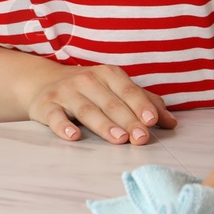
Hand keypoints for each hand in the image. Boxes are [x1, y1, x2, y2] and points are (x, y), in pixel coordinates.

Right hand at [25, 64, 177, 144]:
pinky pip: (55, 116)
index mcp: (108, 74)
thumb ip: (144, 103)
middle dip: (127, 120)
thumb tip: (172, 123)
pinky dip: (63, 126)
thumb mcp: (115, 89)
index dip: (140, 105)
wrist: (42, 82)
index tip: (152, 121)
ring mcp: (65, 92)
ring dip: (103, 125)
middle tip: (141, 138)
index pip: (128, 90)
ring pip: (87, 110)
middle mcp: (86, 80)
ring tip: (119, 139)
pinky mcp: (46, 106)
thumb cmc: (89, 89)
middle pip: (110, 103)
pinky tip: (74, 136)